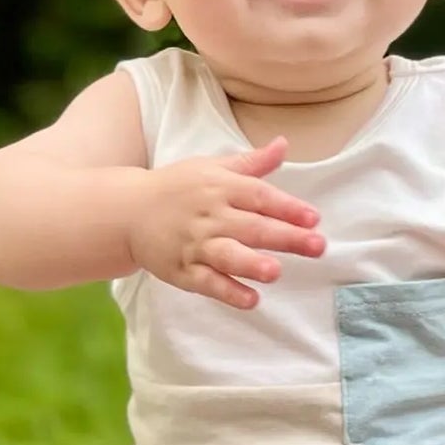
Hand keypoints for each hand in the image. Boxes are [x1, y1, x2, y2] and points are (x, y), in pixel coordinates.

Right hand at [128, 136, 325, 306]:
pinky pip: (206, 282)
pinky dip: (227, 291)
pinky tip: (251, 300)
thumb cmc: (178, 187)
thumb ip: (251, 163)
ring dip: (251, 264)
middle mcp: (209, 215)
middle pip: (251, 227)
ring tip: (275, 271)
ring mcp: (194, 244)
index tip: (314, 218)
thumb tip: (284, 144)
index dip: (287, 207)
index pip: (259, 196)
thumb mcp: (212, 167)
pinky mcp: (181, 270)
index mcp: (220, 187)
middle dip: (286, 237)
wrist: (126, 210)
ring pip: (226, 255)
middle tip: (317, 246)